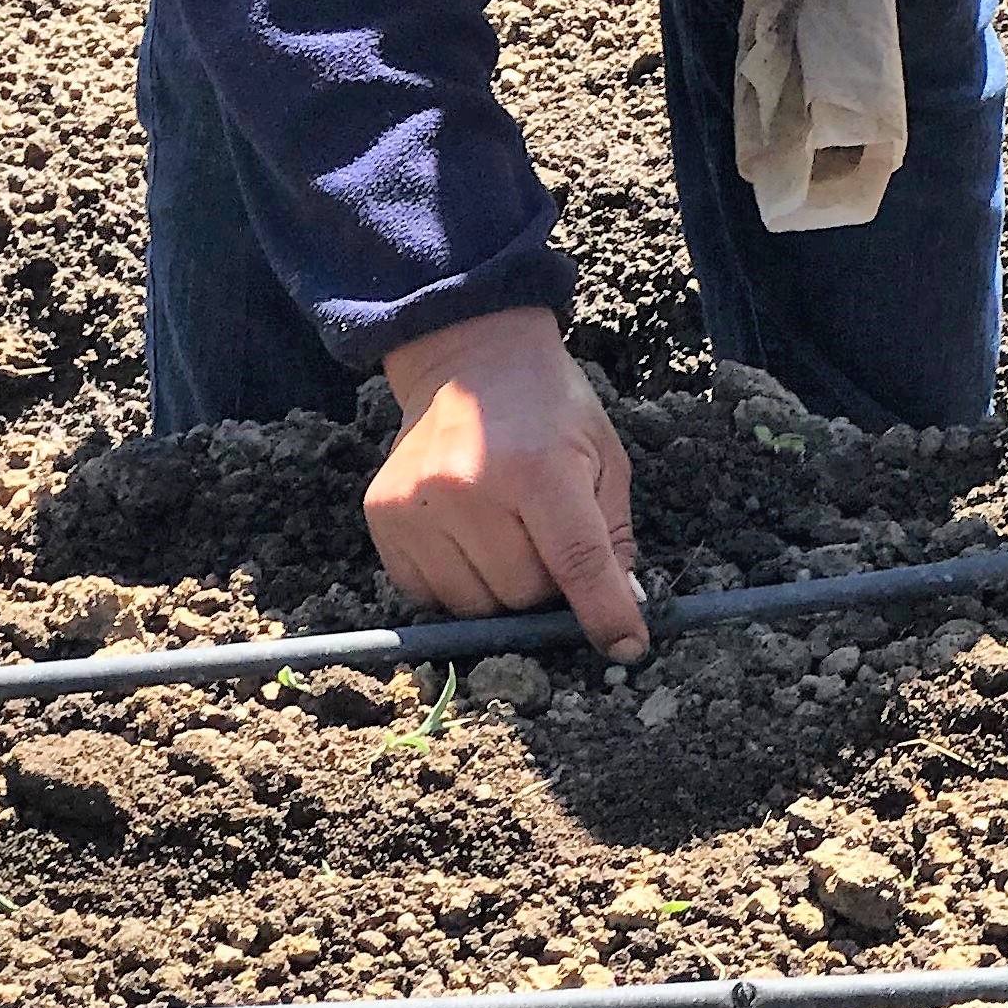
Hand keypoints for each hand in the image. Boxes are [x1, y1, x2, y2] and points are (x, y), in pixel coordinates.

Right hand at [365, 307, 650, 660]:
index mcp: (539, 468)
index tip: (626, 647)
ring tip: (506, 533)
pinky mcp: (382, 516)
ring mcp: (418, 505)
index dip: (604, 613)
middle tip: (546, 538)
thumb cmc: (550, 410)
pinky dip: (456, 583)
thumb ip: (613, 534)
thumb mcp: (604, 457)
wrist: (470, 360)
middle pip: (522, 593)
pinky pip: (427, 595)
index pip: (577, 561)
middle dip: (546, 583)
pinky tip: (468, 538)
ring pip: (474, 604)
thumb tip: (622, 608)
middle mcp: (470, 488)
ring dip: (500, 588)